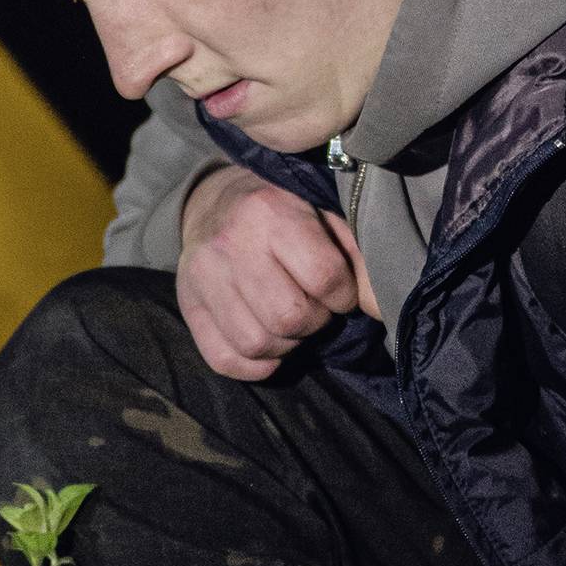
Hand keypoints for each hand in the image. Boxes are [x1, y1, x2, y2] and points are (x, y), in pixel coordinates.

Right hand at [176, 167, 379, 380]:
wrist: (216, 201)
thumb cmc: (285, 212)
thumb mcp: (324, 215)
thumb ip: (357, 257)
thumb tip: (378, 307)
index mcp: (270, 212)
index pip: (324, 277)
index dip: (344, 294)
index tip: (339, 290)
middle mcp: (230, 243)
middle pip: (288, 318)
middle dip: (314, 321)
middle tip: (314, 306)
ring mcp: (202, 276)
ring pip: (256, 344)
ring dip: (286, 344)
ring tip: (290, 322)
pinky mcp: (187, 304)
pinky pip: (224, 360)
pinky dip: (254, 364)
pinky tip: (269, 344)